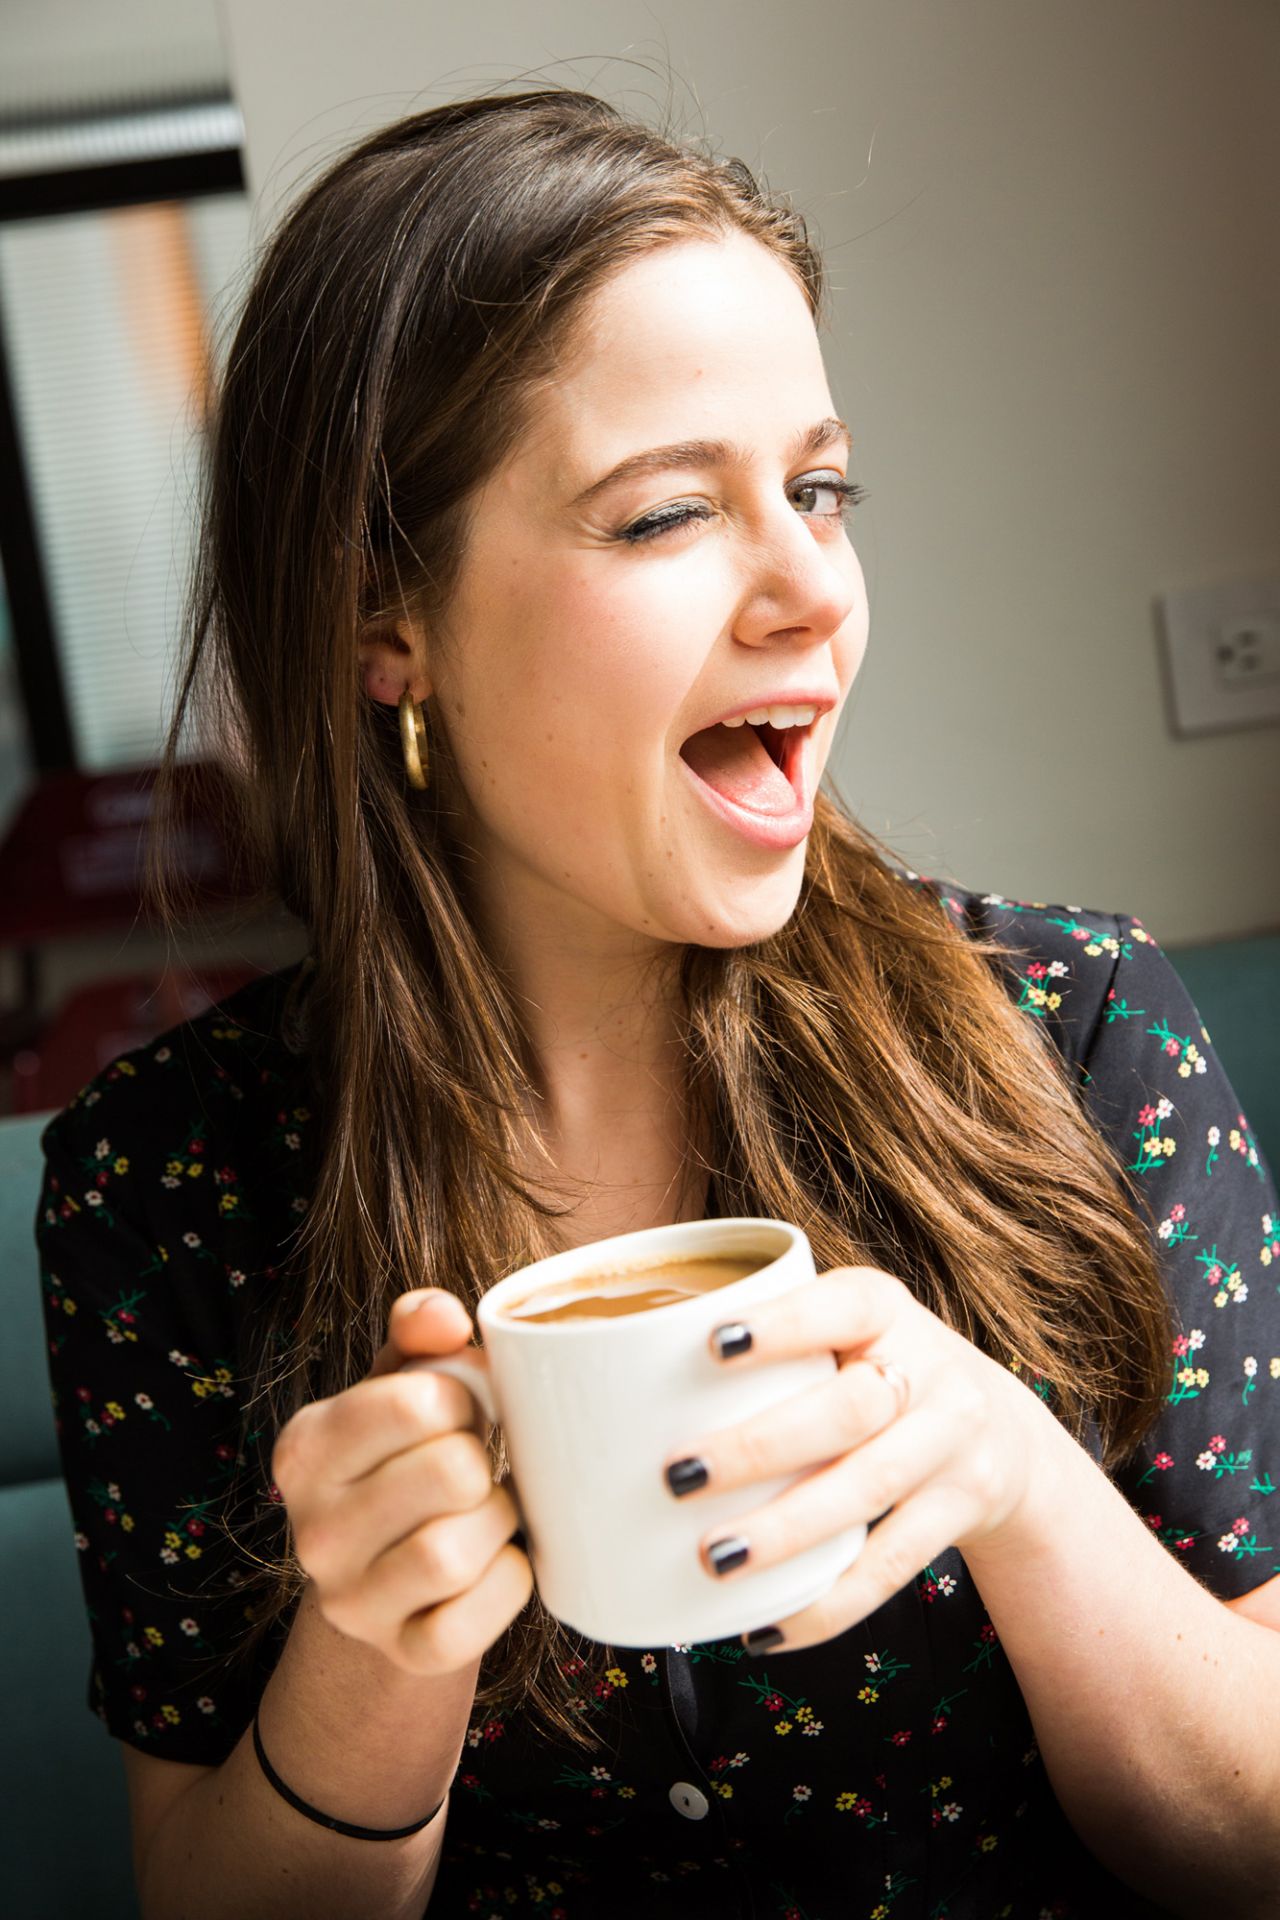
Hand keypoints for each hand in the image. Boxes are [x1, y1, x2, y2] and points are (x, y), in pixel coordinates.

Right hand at [271, 1289, 532, 1674]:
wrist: (395, 1575)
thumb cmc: (408, 1456)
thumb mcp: (403, 1385)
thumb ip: (420, 1333)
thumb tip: (444, 1317)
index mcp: (306, 1448)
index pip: (415, 1402)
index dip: (464, 1396)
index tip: (462, 1410)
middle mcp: (313, 1530)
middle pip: (449, 1474)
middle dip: (484, 1462)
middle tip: (477, 1466)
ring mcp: (352, 1601)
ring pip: (455, 1551)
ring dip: (498, 1522)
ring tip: (488, 1511)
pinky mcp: (401, 1652)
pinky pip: (470, 1624)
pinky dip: (506, 1585)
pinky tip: (497, 1562)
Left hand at [662, 1265, 1056, 1651]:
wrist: (1003, 1431)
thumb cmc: (876, 1371)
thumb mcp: (848, 1332)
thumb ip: (771, 1344)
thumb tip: (617, 1385)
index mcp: (883, 1308)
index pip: (839, 1305)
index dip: (781, 1325)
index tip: (713, 1343)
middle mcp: (927, 1369)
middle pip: (847, 1409)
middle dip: (760, 1446)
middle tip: (677, 1476)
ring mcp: (950, 1443)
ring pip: (868, 1488)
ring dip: (787, 1530)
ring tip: (714, 1558)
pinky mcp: (958, 1511)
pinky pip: (892, 1565)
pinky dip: (827, 1603)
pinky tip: (765, 1626)